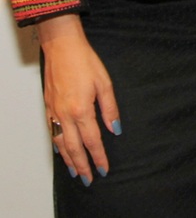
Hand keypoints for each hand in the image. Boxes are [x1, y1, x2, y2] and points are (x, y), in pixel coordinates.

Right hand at [37, 15, 119, 184]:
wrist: (62, 48)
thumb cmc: (85, 62)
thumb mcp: (104, 83)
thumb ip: (110, 109)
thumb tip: (115, 130)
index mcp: (81, 110)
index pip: (92, 141)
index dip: (99, 157)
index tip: (104, 169)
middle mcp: (65, 115)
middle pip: (74, 148)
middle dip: (82, 165)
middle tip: (89, 179)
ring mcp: (54, 112)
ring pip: (60, 143)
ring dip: (68, 159)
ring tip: (76, 171)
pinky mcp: (48, 106)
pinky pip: (53, 132)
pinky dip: (58, 145)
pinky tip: (62, 150)